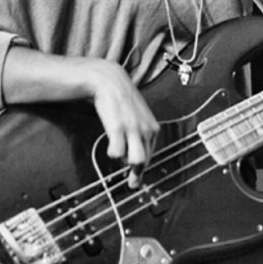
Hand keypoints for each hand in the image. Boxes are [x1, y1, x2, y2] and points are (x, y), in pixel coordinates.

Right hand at [88, 61, 159, 180]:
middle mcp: (146, 130)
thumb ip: (138, 133)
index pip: (151, 155)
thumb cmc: (121, 100)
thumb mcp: (136, 116)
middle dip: (138, 174)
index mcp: (153, 128)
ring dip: (127, 163)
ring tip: (118, 156)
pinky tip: (110, 146)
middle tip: (132, 183)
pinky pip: (117, 152)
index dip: (143, 168)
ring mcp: (133, 130)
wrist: (110, 80)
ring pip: (136, 160)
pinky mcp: (118, 128)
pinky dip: (113, 153)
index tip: (137, 179)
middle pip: (145, 161)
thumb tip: (132, 154)